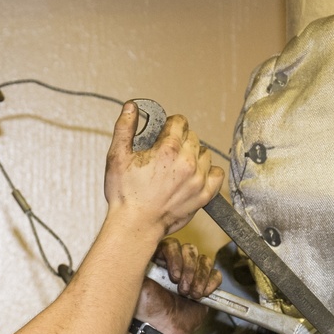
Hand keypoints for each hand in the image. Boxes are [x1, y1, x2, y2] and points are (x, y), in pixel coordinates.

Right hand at [104, 102, 223, 235]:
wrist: (135, 225)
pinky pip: (217, 174)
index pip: (179, 122)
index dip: (169, 125)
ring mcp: (198, 179)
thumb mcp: (117, 157)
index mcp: (168, 149)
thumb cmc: (125, 195)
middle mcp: (187, 162)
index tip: (163, 133)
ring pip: (205, 154)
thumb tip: (132, 108)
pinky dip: (208, 172)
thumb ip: (125, 128)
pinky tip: (194, 175)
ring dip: (193, 155)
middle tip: (166, 152)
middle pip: (193, 136)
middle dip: (180, 139)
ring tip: (178, 165)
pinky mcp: (203, 195)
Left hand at [135, 238, 221, 333]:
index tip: (174, 276)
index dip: (176, 257)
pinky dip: (211, 283)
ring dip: (199, 277)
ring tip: (190, 294)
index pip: (172, 245)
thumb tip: (145, 250)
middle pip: (190, 250)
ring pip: (204, 260)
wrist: (159, 329)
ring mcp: (191, 273)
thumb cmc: (146, 309)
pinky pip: (215, 274)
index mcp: (158, 259)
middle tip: (182, 289)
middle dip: (189, 269)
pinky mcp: (204, 285)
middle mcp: (176, 263)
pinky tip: (201, 294)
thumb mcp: (139, 284)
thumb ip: (142, 265)